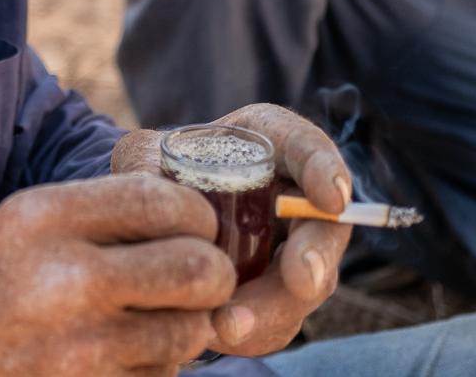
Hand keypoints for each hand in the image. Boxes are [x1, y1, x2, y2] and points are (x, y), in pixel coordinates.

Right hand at [0, 175, 234, 376]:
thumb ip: (97, 216)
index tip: (198, 228)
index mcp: (41, 219)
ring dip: (185, 328)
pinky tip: (118, 358)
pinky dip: (155, 369)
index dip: (197, 216)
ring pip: (189, 332)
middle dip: (210, 274)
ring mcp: (78, 350)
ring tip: (152, 321)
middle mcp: (63, 280)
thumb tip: (195, 213)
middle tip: (200, 278)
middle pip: (196, 268)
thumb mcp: (19, 228)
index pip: (163, 201)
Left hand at [110, 104, 352, 357]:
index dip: (325, 168)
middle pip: (323, 226)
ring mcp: (291, 251)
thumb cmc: (158, 172)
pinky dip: (250, 331)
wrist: (156, 219)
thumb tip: (152, 195)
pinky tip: (217, 332)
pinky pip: (275, 320)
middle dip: (315, 255)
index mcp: (266, 143)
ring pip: (305, 285)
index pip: (305, 145)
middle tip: (302, 280)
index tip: (332, 198)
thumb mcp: (145, 156)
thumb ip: (144, 166)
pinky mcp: (276, 296)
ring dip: (271, 309)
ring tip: (228, 324)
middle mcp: (291, 197)